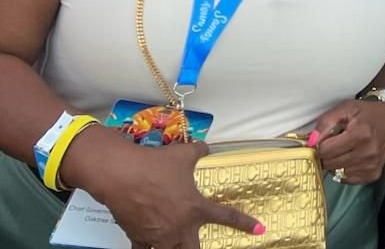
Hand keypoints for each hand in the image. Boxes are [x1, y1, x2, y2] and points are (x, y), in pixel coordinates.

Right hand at [93, 138, 261, 247]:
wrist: (122, 175)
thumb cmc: (156, 165)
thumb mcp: (184, 154)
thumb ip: (199, 152)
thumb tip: (204, 147)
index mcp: (196, 209)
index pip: (228, 217)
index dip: (246, 224)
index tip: (260, 229)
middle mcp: (179, 227)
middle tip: (200, 244)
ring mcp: (158, 236)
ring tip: (176, 246)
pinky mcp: (137, 237)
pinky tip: (147, 246)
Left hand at [308, 98, 384, 185]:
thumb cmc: (367, 113)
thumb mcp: (345, 108)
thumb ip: (325, 122)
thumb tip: (311, 141)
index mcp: (360, 134)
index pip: (324, 150)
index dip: (321, 143)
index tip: (327, 138)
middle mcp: (367, 152)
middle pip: (329, 163)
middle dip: (327, 153)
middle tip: (335, 143)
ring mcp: (371, 166)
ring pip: (336, 172)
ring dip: (336, 162)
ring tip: (345, 149)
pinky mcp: (372, 174)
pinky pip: (346, 179)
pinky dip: (345, 169)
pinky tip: (352, 157)